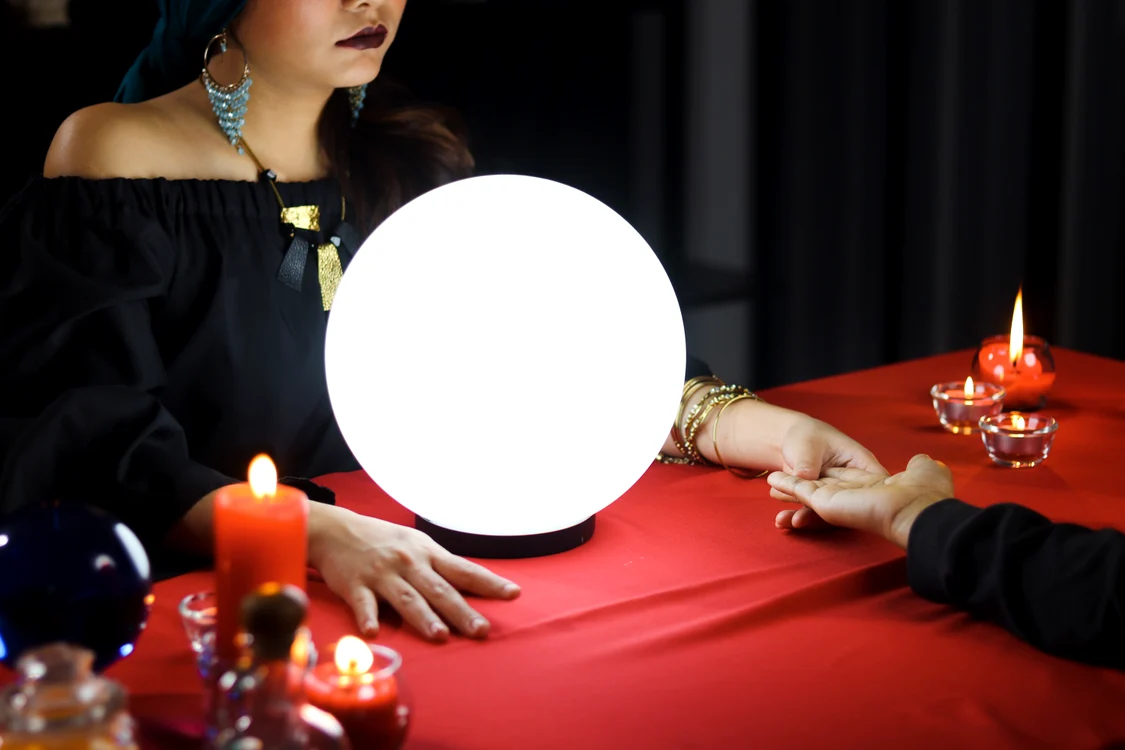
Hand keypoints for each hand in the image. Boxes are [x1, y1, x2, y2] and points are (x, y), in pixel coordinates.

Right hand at [308, 505, 520, 641]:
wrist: (338, 530)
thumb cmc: (385, 541)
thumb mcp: (417, 546)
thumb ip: (441, 568)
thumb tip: (474, 585)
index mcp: (428, 553)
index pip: (464, 570)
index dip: (489, 583)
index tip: (513, 593)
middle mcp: (409, 563)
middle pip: (439, 590)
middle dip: (461, 611)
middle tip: (481, 630)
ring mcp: (382, 574)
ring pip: (407, 598)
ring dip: (423, 617)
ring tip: (440, 635)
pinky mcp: (355, 585)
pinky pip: (363, 603)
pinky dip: (368, 617)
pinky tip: (374, 632)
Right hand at [767, 453, 954, 546]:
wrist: (918, 510)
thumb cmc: (926, 492)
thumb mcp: (923, 470)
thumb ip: (917, 466)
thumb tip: (921, 460)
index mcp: (875, 489)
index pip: (847, 481)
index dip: (828, 475)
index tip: (811, 470)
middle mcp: (854, 497)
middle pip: (821, 490)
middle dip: (799, 490)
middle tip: (777, 485)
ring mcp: (840, 502)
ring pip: (808, 494)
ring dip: (789, 490)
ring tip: (770, 485)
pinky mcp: (829, 505)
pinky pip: (804, 493)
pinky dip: (788, 485)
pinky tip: (772, 480)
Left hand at [772, 415, 886, 530]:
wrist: (787, 438)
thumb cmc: (805, 434)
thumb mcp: (808, 446)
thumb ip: (808, 465)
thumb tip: (803, 480)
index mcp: (860, 463)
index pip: (873, 484)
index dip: (867, 500)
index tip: (843, 509)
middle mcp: (852, 482)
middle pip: (848, 504)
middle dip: (825, 515)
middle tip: (799, 518)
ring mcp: (836, 494)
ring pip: (827, 512)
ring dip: (806, 517)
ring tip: (783, 519)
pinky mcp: (821, 502)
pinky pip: (812, 511)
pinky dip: (796, 515)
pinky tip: (781, 519)